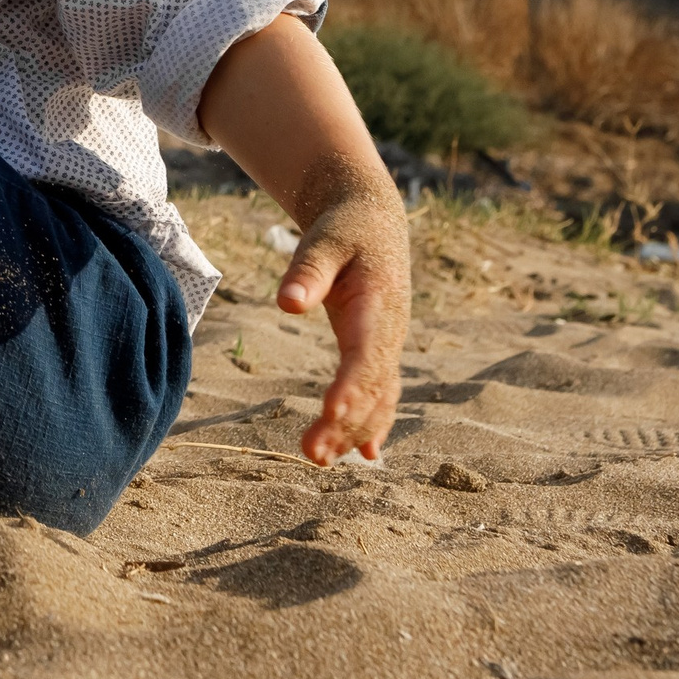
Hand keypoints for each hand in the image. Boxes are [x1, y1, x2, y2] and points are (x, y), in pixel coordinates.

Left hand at [195, 16, 410, 467]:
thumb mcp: (324, 240)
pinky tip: (366, 455)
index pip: (365, 355)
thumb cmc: (345, 229)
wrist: (373, 220)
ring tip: (320, 458)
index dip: (351, 387)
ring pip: (378, 397)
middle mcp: (390, 332)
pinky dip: (374, 422)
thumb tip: (287, 302)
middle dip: (345, 422)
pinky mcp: (380, 349)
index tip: (331, 414)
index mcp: (378, 305)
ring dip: (354, 430)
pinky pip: (382, 392)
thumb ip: (308, 272)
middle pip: (371, 387)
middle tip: (312, 453)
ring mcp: (389, 344)